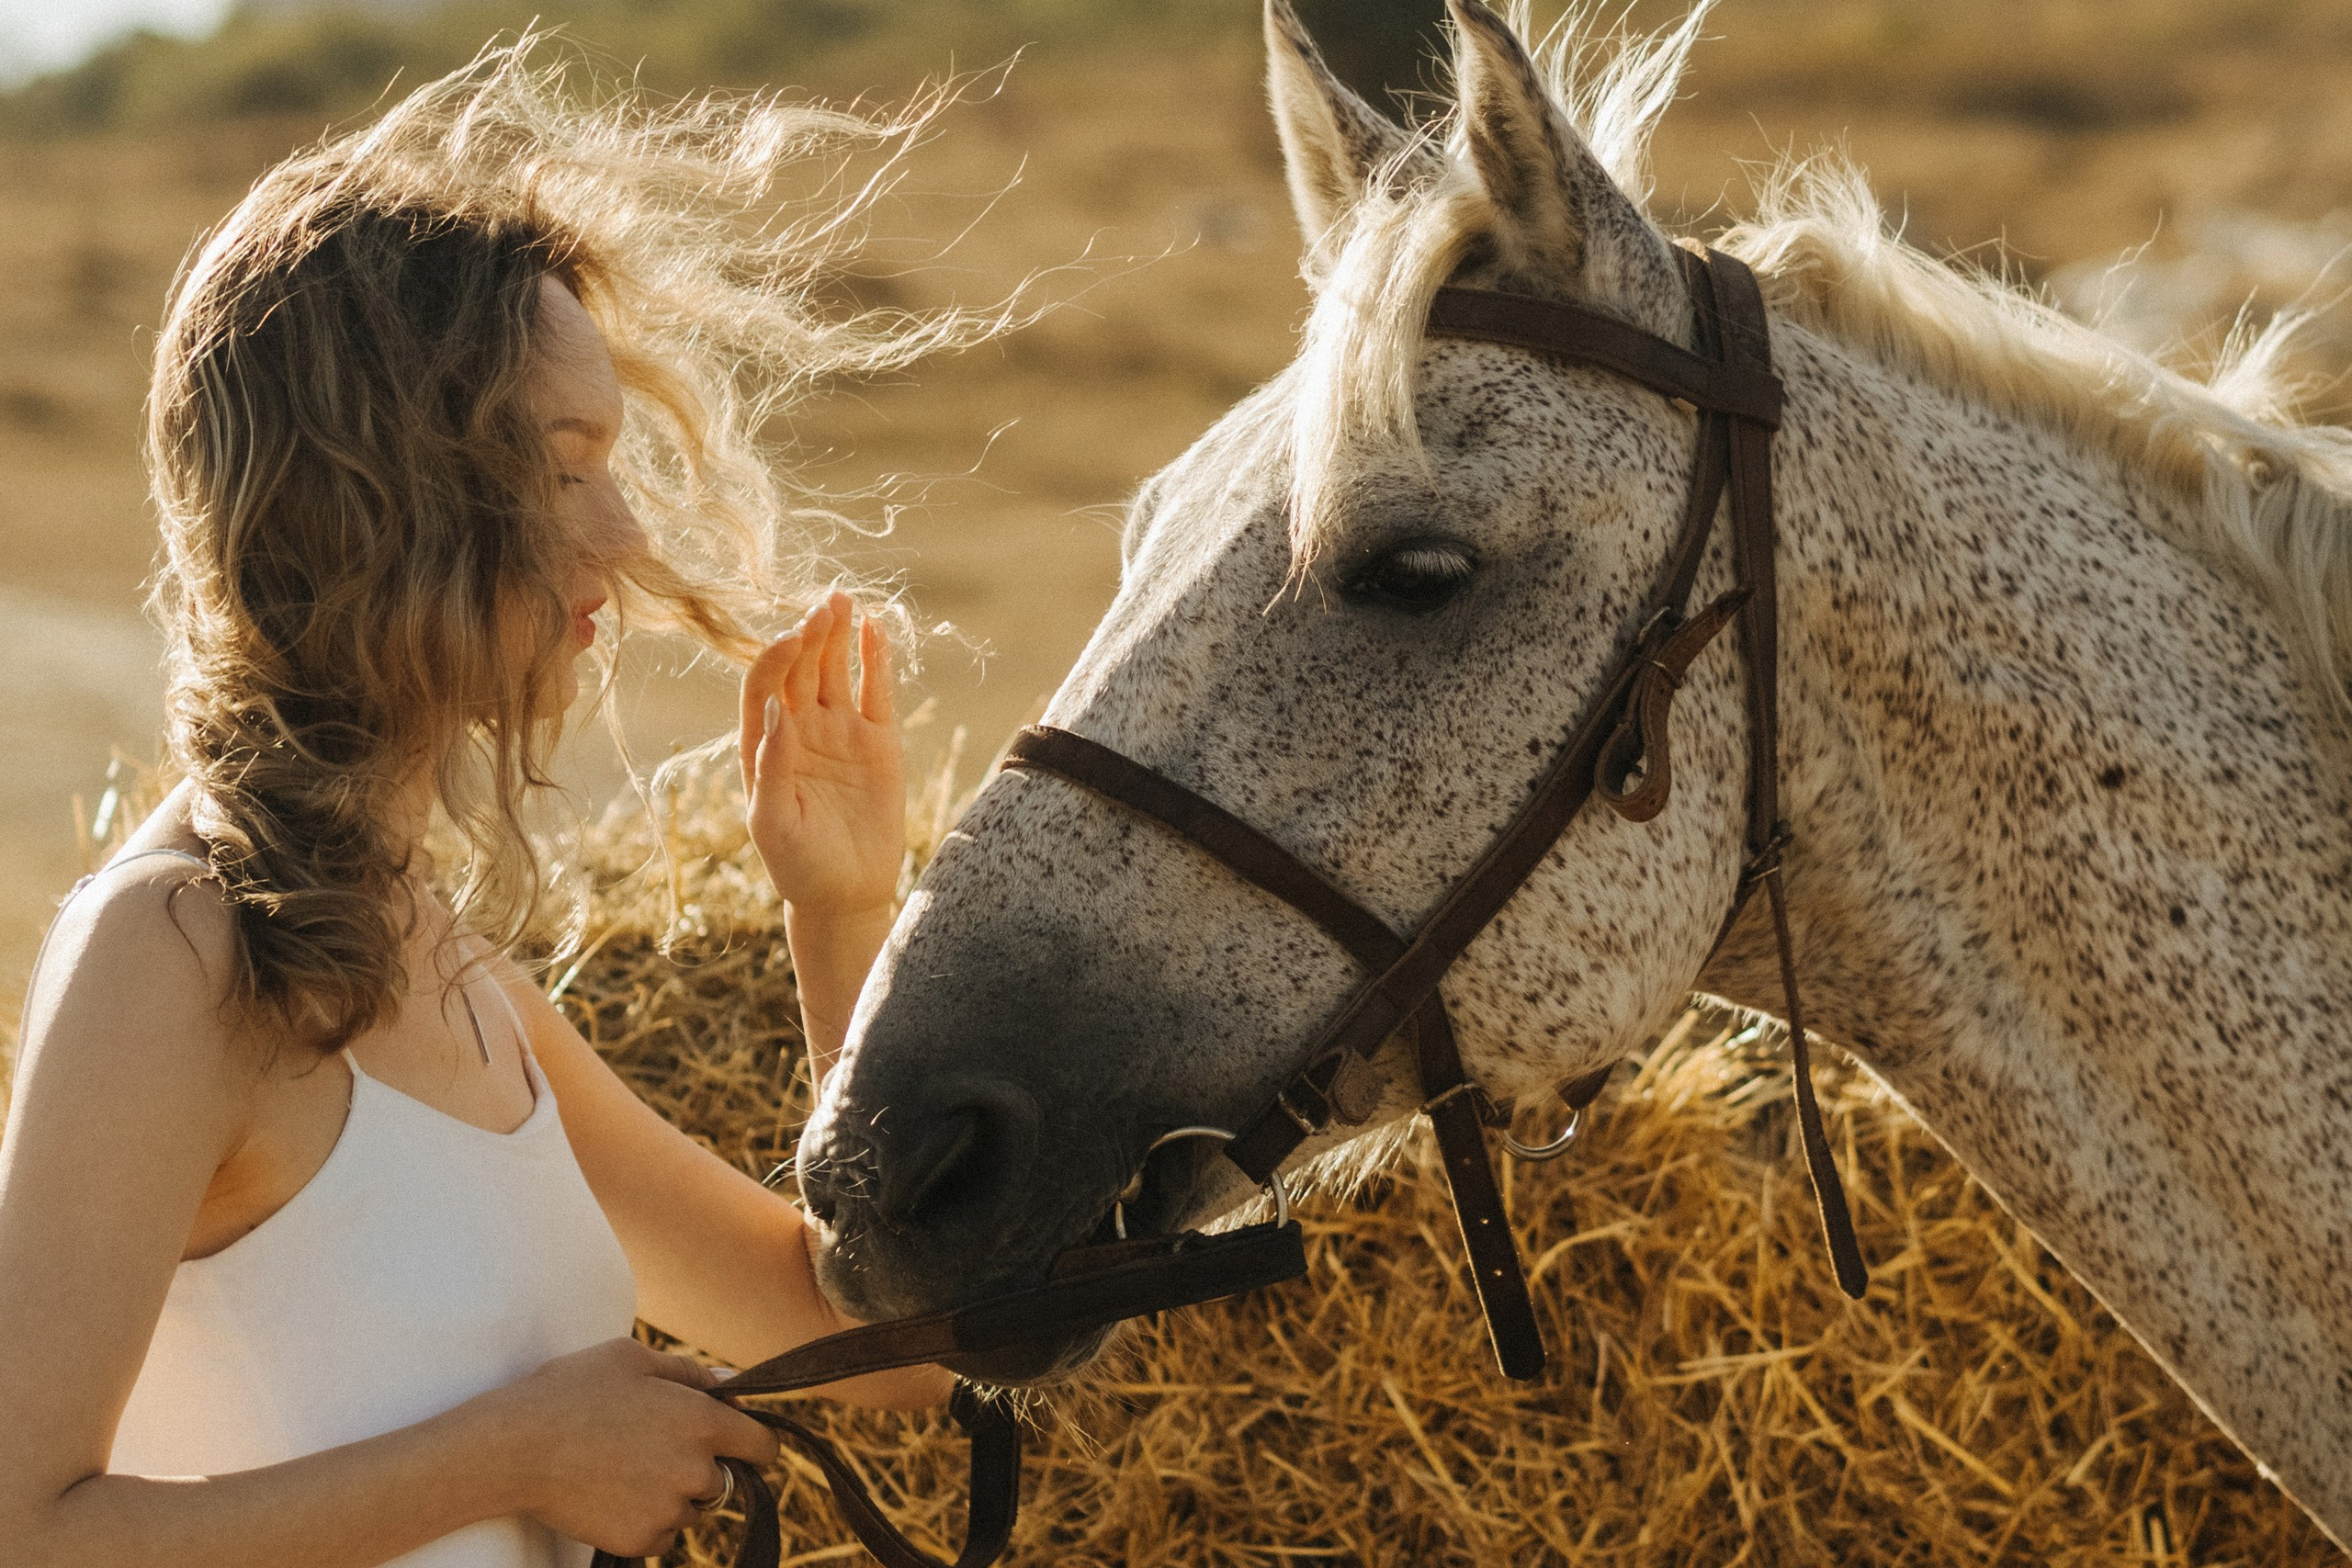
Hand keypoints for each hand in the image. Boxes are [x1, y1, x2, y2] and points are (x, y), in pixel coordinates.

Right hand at [488, 1337, 777, 1556]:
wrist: (515, 1448)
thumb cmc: (571, 1390)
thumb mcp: (632, 1358)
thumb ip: (691, 1373)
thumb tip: (729, 1381)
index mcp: (702, 1420)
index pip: (764, 1447)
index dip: (755, 1444)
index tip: (740, 1445)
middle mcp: (696, 1469)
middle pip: (725, 1481)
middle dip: (702, 1468)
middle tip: (654, 1451)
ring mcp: (669, 1509)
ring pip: (691, 1510)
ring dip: (673, 1496)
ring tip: (623, 1470)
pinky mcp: (640, 1539)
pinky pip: (662, 1536)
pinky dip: (646, 1522)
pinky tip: (611, 1496)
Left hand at [739, 591, 905, 915]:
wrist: (846, 895)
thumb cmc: (799, 866)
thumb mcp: (774, 823)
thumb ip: (773, 766)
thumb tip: (776, 708)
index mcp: (763, 745)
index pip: (763, 686)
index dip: (775, 660)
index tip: (790, 640)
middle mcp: (798, 730)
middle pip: (800, 669)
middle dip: (810, 635)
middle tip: (824, 606)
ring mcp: (839, 732)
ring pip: (835, 671)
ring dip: (837, 635)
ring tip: (841, 599)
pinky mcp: (878, 742)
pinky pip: (875, 692)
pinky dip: (874, 660)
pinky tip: (874, 628)